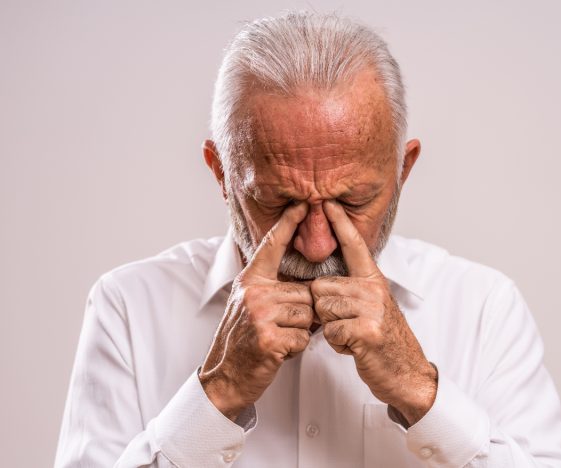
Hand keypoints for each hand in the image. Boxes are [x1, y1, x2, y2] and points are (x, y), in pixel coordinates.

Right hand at [199, 202, 313, 420]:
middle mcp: (254, 293)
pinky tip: (278, 351)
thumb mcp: (247, 305)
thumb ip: (269, 288)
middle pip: (305, 292)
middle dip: (302, 314)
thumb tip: (303, 281)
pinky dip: (296, 348)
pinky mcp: (268, 338)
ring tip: (278, 338)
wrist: (224, 376)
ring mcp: (260, 315)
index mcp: (250, 281)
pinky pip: (304, 337)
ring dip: (299, 332)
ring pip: (308, 315)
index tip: (304, 205)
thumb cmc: (241, 341)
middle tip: (280, 328)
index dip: (289, 223)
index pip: (272, 246)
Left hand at [311, 200, 436, 425]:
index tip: (326, 203)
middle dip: (325, 311)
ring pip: (322, 310)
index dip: (339, 224)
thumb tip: (322, 284)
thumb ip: (353, 290)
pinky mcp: (367, 330)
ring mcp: (372, 309)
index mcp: (374, 280)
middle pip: (321, 287)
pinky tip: (355, 347)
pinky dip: (338, 345)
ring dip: (332, 329)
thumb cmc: (383, 340)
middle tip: (348, 324)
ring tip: (352, 335)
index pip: (354, 245)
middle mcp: (373, 289)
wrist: (407, 372)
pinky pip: (330, 332)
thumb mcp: (373, 307)